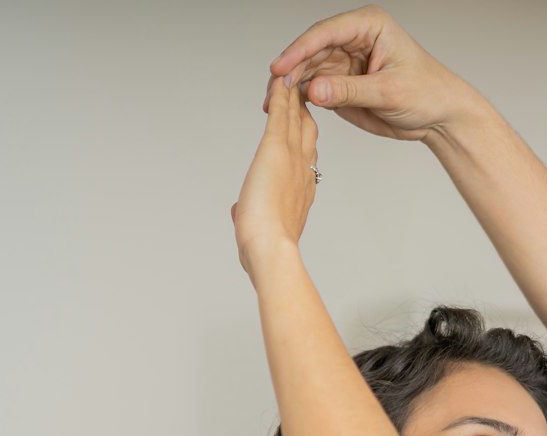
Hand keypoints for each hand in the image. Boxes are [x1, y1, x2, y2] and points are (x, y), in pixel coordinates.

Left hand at [232, 77, 318, 275]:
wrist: (272, 247)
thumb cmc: (268, 246)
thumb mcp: (258, 228)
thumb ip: (250, 214)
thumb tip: (238, 212)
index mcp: (302, 190)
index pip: (306, 157)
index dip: (304, 140)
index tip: (301, 127)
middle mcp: (303, 170)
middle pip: (308, 130)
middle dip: (303, 111)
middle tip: (299, 93)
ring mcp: (292, 157)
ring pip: (297, 117)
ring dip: (292, 97)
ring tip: (289, 77)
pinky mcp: (274, 149)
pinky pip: (280, 114)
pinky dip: (280, 96)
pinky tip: (278, 80)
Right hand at [266, 5, 484, 142]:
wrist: (440, 116)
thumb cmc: (427, 92)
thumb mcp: (389, 91)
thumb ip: (349, 91)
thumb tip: (313, 89)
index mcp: (368, 25)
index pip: (326, 33)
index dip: (299, 49)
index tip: (280, 67)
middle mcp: (352, 39)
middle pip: (310, 50)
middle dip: (290, 70)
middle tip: (273, 92)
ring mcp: (344, 61)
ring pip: (307, 69)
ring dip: (289, 86)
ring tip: (273, 105)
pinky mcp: (340, 83)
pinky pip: (313, 88)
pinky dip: (299, 99)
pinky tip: (286, 109)